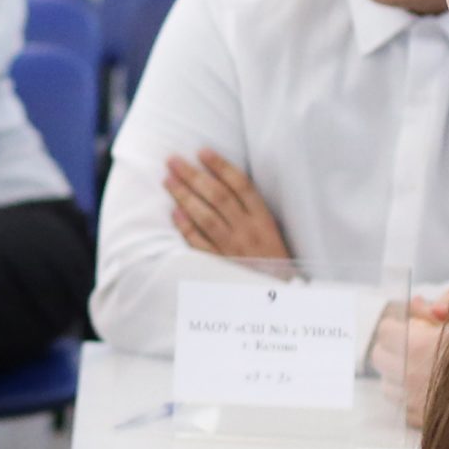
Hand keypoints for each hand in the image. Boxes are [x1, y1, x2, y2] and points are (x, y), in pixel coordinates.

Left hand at [165, 149, 291, 264]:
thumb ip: (252, 210)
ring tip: (168, 180)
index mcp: (264, 220)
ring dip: (184, 196)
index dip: (221, 166)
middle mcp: (248, 231)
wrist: (280, 297)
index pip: (241, 186)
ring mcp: (233, 249)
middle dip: (194, 175)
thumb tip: (223, 182)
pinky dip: (187, 228)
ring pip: (206, 217)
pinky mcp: (221, 266)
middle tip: (173, 160)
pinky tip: (174, 213)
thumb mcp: (272, 231)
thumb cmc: (273, 260)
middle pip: (218, 196)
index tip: (202, 151)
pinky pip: (200, 245)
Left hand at [374, 290, 448, 425]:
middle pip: (380, 357)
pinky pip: (404, 409)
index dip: (398, 325)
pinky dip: (412, 400)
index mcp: (417, 346)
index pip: (385, 330)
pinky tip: (432, 392)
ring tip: (424, 370)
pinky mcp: (423, 423)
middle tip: (415, 344)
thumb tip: (433, 310)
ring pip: (389, 386)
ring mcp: (414, 403)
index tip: (412, 325)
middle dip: (394, 348)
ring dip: (399, 376)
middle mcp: (409, 376)